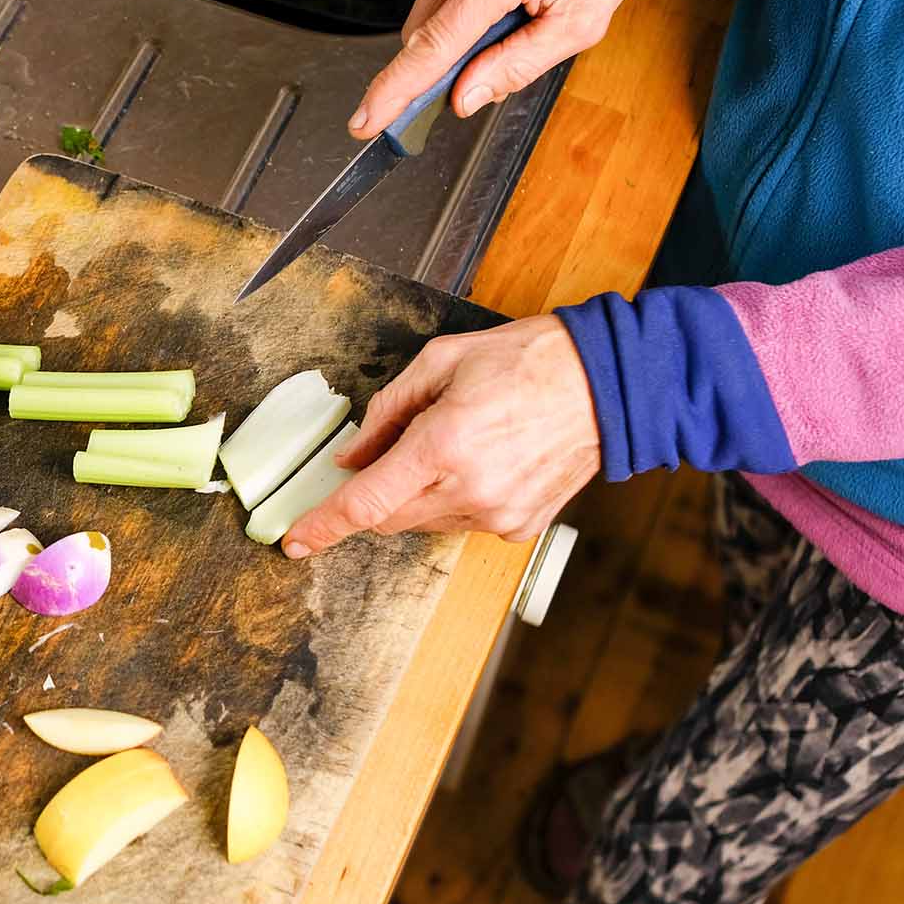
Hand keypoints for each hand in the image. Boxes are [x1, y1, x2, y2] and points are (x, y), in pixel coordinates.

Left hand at [283, 316, 599, 555]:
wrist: (608, 385)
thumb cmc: (529, 362)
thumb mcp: (441, 362)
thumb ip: (386, 412)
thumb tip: (352, 456)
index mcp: (444, 446)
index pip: (365, 503)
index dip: (323, 525)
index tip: (295, 541)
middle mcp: (469, 491)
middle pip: (388, 517)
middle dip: (373, 492)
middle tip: (390, 451)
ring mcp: (497, 515)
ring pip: (423, 521)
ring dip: (416, 493)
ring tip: (452, 442)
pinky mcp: (518, 526)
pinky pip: (462, 523)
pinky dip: (453, 499)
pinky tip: (479, 462)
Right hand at [349, 0, 643, 138]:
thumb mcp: (578, 24)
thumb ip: (516, 66)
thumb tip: (463, 98)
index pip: (432, 46)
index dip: (395, 92)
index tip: (366, 122)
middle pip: (421, 37)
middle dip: (445, 63)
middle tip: (490, 63)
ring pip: (426, 15)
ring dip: (456, 31)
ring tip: (510, 12)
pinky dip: (460, 4)